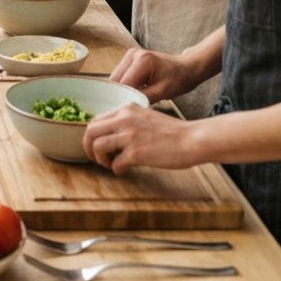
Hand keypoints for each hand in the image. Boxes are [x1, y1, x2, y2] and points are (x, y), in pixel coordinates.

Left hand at [83, 104, 198, 174]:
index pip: (96, 120)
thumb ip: (128, 121)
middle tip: (96, 158)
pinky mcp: (136, 153)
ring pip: (98, 146)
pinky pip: (115, 164)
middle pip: (90, 131)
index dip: (92, 135)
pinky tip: (124, 171)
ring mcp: (129, 135)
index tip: (96, 145)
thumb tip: (111, 135)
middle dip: (88, 147)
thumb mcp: (145, 117)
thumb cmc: (172, 132)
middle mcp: (124, 119)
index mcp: (126, 109)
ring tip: (109, 164)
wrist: (192, 139)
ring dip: (100, 159)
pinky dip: (116, 170)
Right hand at [108, 46, 202, 103]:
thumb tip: (126, 105)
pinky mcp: (130, 58)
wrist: (187, 67)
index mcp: (141, 60)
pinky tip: (137, 91)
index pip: (123, 83)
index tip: (128, 110)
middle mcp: (133, 54)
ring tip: (136, 98)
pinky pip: (121, 75)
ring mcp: (130, 55)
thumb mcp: (163, 92)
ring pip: (116, 78)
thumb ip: (143, 97)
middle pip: (116, 80)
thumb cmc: (179, 79)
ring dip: (123, 89)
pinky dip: (126, 85)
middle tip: (131, 106)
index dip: (123, 97)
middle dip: (121, 93)